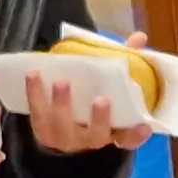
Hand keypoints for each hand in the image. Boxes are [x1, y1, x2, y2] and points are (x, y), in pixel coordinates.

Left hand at [27, 33, 155, 155]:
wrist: (62, 129)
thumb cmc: (93, 104)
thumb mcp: (111, 88)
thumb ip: (127, 64)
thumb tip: (138, 37)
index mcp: (113, 133)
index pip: (129, 139)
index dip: (137, 135)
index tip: (144, 127)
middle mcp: (90, 140)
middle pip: (95, 134)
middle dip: (98, 119)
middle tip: (100, 99)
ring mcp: (65, 139)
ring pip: (63, 126)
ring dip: (61, 104)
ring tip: (60, 81)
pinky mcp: (43, 132)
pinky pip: (38, 116)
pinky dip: (34, 95)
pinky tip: (33, 75)